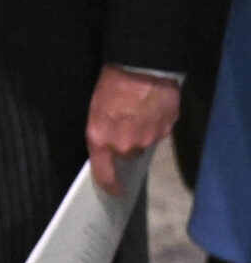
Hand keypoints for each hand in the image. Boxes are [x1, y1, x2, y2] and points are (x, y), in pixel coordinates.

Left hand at [86, 67, 179, 193]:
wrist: (143, 69)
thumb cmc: (112, 86)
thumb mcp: (95, 110)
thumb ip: (103, 134)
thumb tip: (111, 147)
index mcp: (102, 140)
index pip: (105, 174)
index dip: (110, 186)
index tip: (115, 192)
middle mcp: (126, 145)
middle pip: (128, 155)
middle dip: (126, 144)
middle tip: (124, 123)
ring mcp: (149, 138)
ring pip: (145, 143)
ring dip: (142, 132)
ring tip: (138, 111)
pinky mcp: (167, 129)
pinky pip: (160, 132)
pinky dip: (156, 123)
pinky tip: (151, 108)